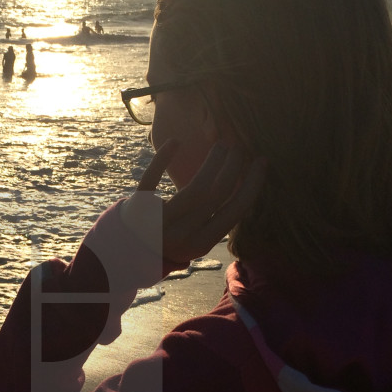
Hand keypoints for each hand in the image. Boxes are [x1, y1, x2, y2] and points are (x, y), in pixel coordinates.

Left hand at [137, 139, 265, 262]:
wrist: (129, 249)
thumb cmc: (172, 235)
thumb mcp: (197, 235)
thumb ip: (218, 216)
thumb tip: (247, 182)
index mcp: (200, 244)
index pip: (234, 212)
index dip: (252, 185)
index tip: (262, 161)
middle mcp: (181, 236)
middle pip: (215, 196)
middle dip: (232, 169)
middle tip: (240, 148)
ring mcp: (158, 223)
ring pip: (193, 190)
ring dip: (211, 163)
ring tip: (221, 145)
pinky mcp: (136, 208)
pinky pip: (151, 180)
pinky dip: (162, 160)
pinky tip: (175, 142)